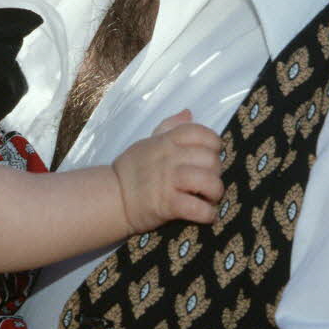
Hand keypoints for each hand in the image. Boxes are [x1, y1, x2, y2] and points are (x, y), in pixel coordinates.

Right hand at [112, 110, 223, 231]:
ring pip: (208, 182)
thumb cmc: (131, 170)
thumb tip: (188, 113)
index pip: (200, 133)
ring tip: (210, 198)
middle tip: (209, 181)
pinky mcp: (167, 204)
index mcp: (166, 141)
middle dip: (216, 172)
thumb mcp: (148, 142)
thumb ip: (169, 127)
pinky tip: (207, 215)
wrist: (112, 197)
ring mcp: (169, 181)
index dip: (213, 143)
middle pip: (210, 159)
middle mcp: (170, 158)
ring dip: (215, 193)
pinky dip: (207, 213)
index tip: (210, 155)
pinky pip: (197, 208)